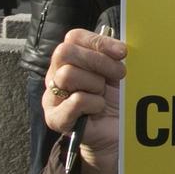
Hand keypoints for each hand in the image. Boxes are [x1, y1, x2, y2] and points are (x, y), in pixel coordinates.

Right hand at [43, 29, 126, 173]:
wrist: (116, 136)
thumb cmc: (116, 102)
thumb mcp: (117, 74)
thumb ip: (114, 56)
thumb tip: (121, 46)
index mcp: (70, 61)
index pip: (73, 37)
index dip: (98, 41)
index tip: (122, 52)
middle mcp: (56, 75)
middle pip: (64, 52)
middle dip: (98, 61)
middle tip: (119, 75)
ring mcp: (52, 97)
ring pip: (67, 74)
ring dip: (95, 84)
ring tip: (104, 95)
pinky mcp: (55, 118)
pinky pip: (74, 101)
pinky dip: (94, 104)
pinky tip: (99, 109)